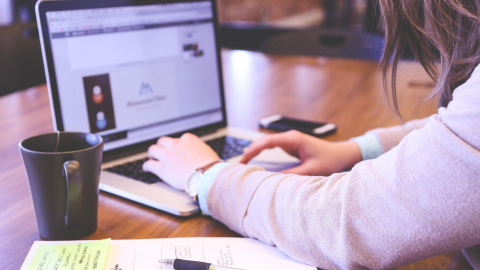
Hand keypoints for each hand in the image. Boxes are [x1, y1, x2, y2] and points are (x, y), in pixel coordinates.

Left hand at [143, 133, 220, 190]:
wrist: (208, 176)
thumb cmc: (211, 166)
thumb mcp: (206, 151)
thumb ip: (198, 150)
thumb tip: (198, 154)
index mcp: (188, 139)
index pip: (177, 139)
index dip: (175, 146)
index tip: (175, 150)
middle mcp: (176, 144)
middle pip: (162, 141)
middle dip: (161, 147)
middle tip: (161, 153)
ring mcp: (168, 156)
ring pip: (153, 150)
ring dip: (152, 154)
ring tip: (152, 159)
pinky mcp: (162, 168)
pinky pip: (149, 165)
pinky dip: (146, 167)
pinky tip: (147, 169)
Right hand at [240, 130, 361, 175]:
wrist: (342, 154)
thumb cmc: (330, 160)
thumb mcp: (311, 170)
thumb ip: (292, 174)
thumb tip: (274, 180)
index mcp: (293, 139)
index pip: (267, 142)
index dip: (253, 150)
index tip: (243, 160)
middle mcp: (290, 137)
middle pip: (263, 141)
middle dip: (250, 151)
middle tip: (238, 164)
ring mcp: (290, 141)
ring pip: (267, 144)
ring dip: (255, 152)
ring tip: (243, 164)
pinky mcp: (291, 146)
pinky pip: (272, 148)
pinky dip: (262, 154)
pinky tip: (255, 161)